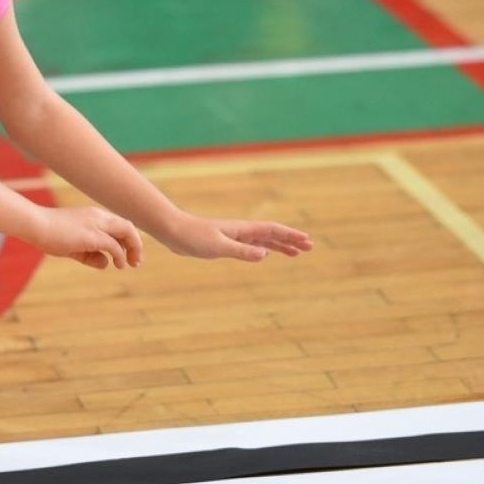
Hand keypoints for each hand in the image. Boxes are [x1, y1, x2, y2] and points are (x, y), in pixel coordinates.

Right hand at [32, 207, 143, 269]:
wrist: (36, 225)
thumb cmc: (50, 234)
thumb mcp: (74, 247)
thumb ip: (91, 255)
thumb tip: (106, 263)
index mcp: (94, 216)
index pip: (119, 225)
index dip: (127, 240)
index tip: (128, 254)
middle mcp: (98, 217)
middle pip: (127, 226)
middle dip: (135, 244)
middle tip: (137, 261)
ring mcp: (96, 224)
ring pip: (126, 231)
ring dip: (133, 248)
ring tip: (133, 263)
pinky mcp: (92, 235)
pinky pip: (113, 246)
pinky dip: (119, 255)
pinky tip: (118, 264)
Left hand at [156, 213, 312, 262]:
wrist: (174, 231)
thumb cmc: (194, 237)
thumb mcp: (219, 246)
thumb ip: (242, 251)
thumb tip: (265, 254)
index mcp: (242, 229)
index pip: (272, 230)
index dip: (290, 235)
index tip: (306, 240)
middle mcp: (241, 231)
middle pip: (271, 234)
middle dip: (290, 240)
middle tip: (309, 247)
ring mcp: (234, 236)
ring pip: (263, 240)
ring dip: (279, 246)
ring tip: (295, 253)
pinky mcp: (225, 243)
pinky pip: (251, 246)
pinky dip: (263, 249)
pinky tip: (266, 254)